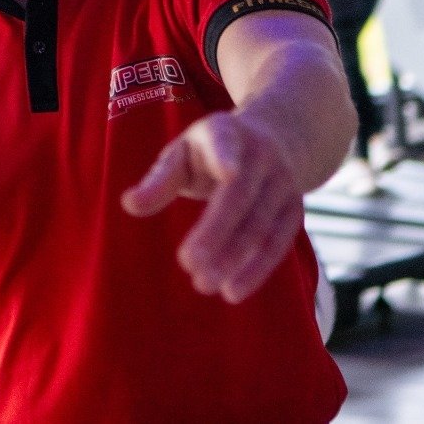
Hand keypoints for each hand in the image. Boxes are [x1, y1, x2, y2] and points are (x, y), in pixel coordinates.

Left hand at [121, 110, 303, 303]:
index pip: (226, 143)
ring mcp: (282, 183)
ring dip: (233, 258)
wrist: (272, 140)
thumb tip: (129, 204)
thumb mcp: (182, 154)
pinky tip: (232, 291)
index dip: (227, 156)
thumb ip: (159, 180)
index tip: (228, 170)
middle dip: (216, 231)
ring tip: (203, 284)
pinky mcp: (294, 209)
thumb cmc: (211, 151)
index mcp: (226, 133)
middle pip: (240, 195)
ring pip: (260, 225)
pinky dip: (256, 269)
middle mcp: (261, 155)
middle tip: (188, 263)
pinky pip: (277, 243)